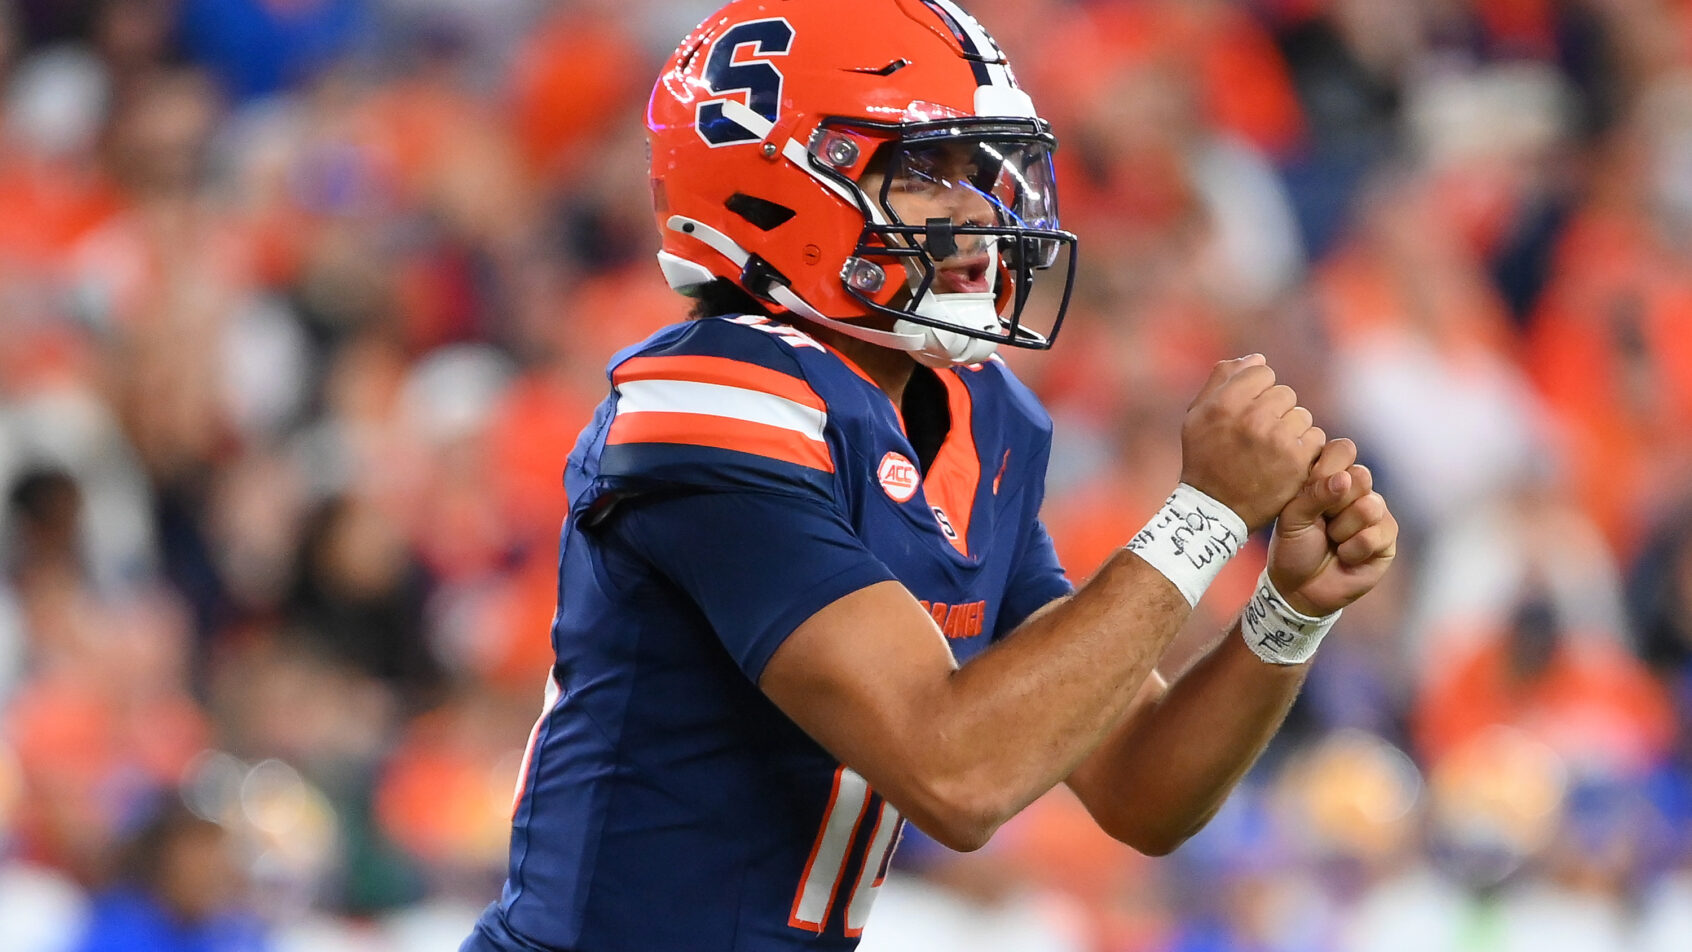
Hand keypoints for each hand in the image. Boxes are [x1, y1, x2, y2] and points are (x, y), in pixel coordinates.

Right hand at [1180, 355, 1324, 531]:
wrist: (1215, 510)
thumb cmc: (1205, 458)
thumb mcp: (1196, 417)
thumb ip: (1222, 381)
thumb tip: (1256, 358)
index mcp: (1224, 403)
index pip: (1262, 371)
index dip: (1257, 390)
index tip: (1248, 411)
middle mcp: (1251, 418)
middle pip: (1285, 393)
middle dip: (1275, 410)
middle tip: (1259, 435)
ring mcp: (1276, 440)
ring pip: (1302, 415)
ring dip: (1291, 430)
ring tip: (1271, 450)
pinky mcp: (1296, 462)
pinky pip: (1315, 438)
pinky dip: (1304, 449)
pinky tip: (1285, 462)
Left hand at [1267, 439, 1398, 616]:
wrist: (1299, 587)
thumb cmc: (1293, 546)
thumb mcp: (1293, 516)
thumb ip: (1314, 493)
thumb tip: (1345, 478)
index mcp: (1332, 476)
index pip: (1343, 449)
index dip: (1326, 469)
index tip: (1305, 492)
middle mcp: (1357, 490)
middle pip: (1361, 475)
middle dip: (1334, 503)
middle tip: (1321, 521)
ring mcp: (1375, 512)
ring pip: (1369, 506)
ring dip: (1342, 529)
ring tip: (1332, 540)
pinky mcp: (1387, 537)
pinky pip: (1375, 534)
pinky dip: (1352, 550)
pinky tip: (1344, 556)